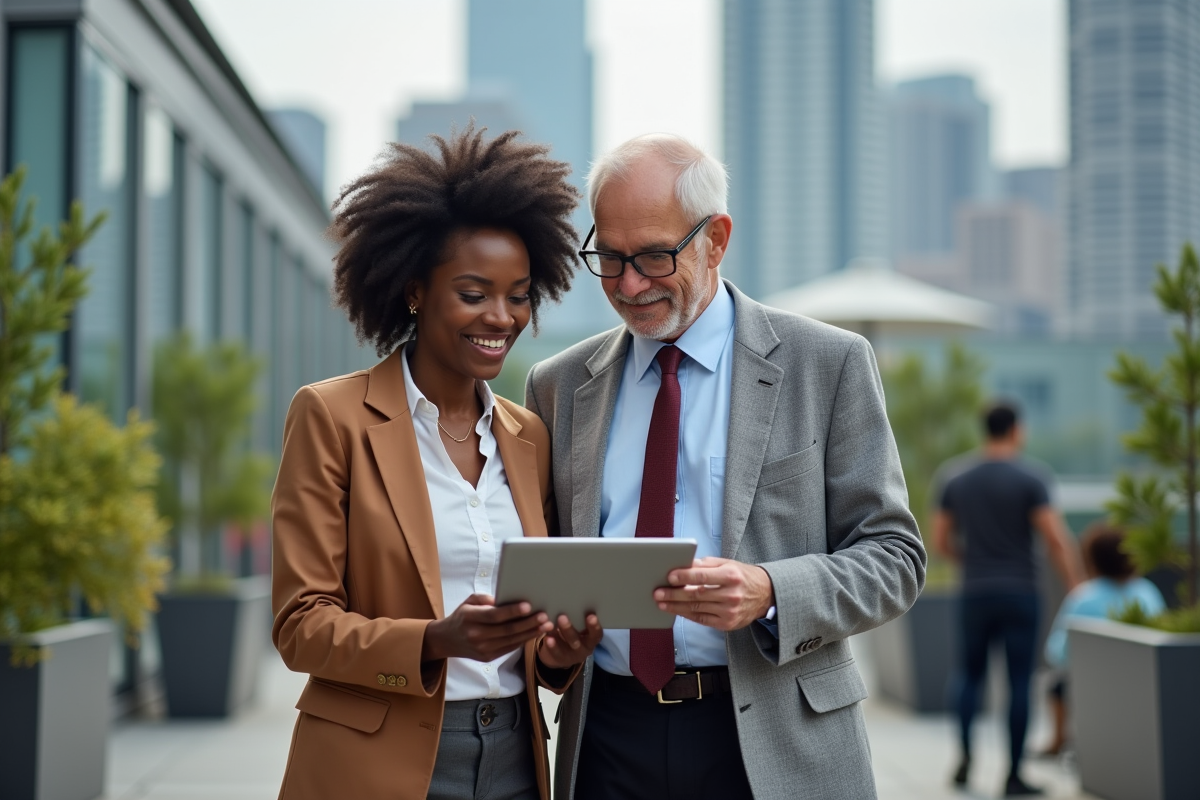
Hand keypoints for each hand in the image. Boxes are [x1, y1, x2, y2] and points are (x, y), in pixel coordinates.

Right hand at [423, 593, 553, 662]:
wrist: (446, 640)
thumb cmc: (462, 616)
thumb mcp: (468, 602)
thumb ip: (484, 599)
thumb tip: (502, 599)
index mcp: (470, 618)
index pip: (495, 616)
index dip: (512, 612)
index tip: (528, 606)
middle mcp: (476, 635)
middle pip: (507, 630)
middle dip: (528, 623)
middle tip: (545, 616)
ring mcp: (482, 649)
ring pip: (511, 641)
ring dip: (531, 633)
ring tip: (546, 625)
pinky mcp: (488, 657)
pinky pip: (509, 648)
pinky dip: (523, 640)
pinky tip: (535, 633)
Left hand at [537, 613, 602, 669]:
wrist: (563, 654)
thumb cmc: (573, 632)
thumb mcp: (578, 627)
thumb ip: (577, 618)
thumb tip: (572, 599)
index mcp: (591, 639)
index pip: (596, 634)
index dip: (594, 626)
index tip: (591, 615)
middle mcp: (584, 648)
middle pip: (578, 640)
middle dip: (570, 629)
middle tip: (562, 616)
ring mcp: (572, 655)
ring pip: (567, 646)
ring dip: (559, 635)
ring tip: (551, 625)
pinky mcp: (560, 659)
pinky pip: (556, 653)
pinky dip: (551, 645)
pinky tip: (547, 637)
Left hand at [654, 557, 774, 630]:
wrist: (766, 595)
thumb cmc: (742, 576)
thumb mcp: (727, 564)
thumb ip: (705, 565)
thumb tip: (683, 565)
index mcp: (731, 576)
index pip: (702, 577)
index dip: (684, 577)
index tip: (669, 577)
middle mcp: (731, 594)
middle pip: (697, 595)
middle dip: (674, 594)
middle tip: (657, 593)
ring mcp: (730, 611)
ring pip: (697, 609)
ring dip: (676, 607)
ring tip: (662, 603)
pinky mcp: (728, 624)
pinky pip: (702, 619)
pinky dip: (688, 615)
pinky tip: (677, 611)